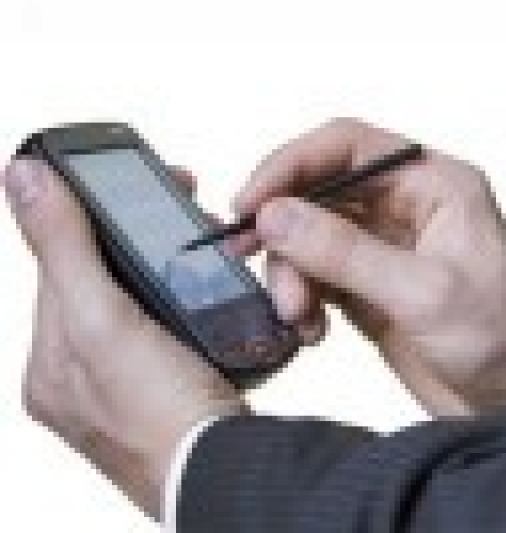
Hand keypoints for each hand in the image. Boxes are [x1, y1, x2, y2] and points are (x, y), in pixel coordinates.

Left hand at [2, 159, 245, 518]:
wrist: (226, 471)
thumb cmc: (164, 419)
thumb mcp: (104, 321)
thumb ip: (64, 248)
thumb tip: (22, 177)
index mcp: (49, 364)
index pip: (59, 267)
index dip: (92, 215)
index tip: (130, 179)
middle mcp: (81, 378)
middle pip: (100, 282)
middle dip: (134, 239)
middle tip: (177, 203)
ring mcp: (127, 386)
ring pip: (136, 303)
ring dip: (160, 267)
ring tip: (194, 241)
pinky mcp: (169, 389)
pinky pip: (165, 328)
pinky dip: (182, 302)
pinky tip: (201, 293)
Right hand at [233, 118, 505, 423]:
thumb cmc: (504, 338)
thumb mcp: (424, 292)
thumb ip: (345, 252)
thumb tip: (274, 215)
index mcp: (434, 185)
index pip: (348, 146)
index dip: (291, 164)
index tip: (249, 201)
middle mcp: (406, 209)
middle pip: (319, 193)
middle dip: (283, 227)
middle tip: (249, 259)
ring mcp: (384, 251)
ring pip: (309, 239)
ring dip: (290, 273)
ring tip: (297, 315)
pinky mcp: (370, 291)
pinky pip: (316, 279)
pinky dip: (301, 300)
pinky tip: (310, 331)